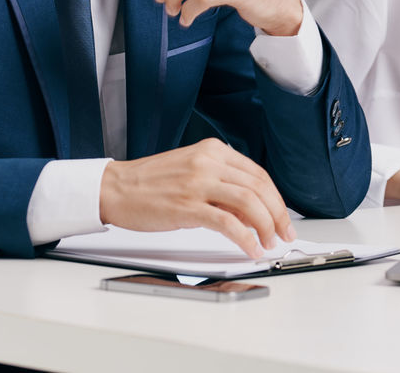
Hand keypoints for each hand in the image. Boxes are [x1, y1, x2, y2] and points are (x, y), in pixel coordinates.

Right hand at [99, 138, 295, 258]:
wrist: (115, 188)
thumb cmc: (150, 183)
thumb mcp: (193, 172)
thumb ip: (223, 186)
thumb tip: (253, 211)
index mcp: (213, 150)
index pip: (258, 174)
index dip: (276, 199)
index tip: (283, 217)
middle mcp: (209, 162)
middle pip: (259, 187)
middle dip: (278, 214)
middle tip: (284, 234)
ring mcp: (198, 182)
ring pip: (249, 202)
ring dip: (266, 226)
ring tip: (268, 243)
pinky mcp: (187, 206)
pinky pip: (227, 222)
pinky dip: (245, 238)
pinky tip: (250, 248)